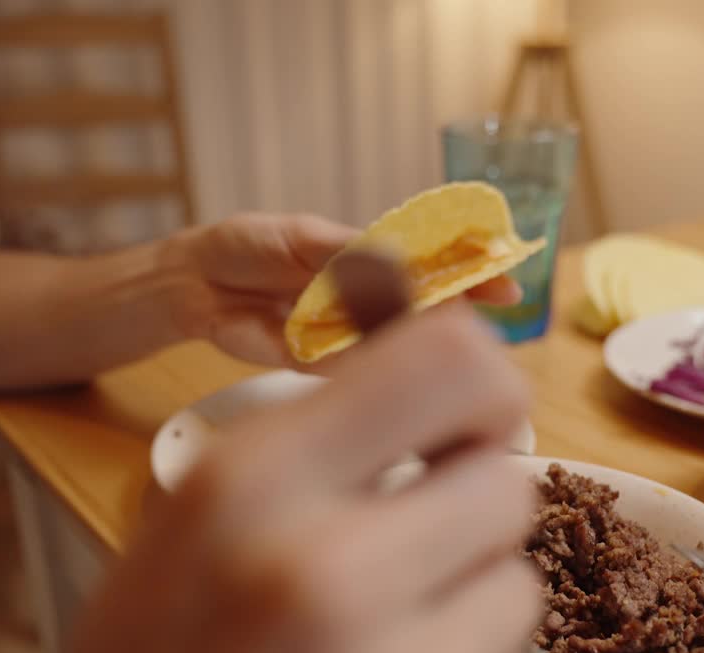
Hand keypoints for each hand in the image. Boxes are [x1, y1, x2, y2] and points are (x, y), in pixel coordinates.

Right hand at [43, 303, 541, 652]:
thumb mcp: (200, 519)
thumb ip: (320, 428)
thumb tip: (411, 300)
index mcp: (249, 483)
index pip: (452, 361)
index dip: (481, 388)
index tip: (465, 421)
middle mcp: (323, 570)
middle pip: (506, 484)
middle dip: (468, 511)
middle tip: (411, 548)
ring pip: (516, 586)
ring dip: (467, 603)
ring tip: (381, 640)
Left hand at [161, 213, 522, 366]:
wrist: (197, 283)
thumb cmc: (247, 246)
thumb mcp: (303, 238)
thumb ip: (350, 253)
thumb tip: (401, 261)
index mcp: (369, 261)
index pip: (433, 267)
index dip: (471, 273)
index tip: (505, 277)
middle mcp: (366, 300)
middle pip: (425, 309)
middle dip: (459, 311)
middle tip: (492, 310)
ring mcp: (347, 333)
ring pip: (395, 341)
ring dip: (417, 338)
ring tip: (441, 328)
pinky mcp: (320, 363)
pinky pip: (352, 364)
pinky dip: (367, 359)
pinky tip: (384, 348)